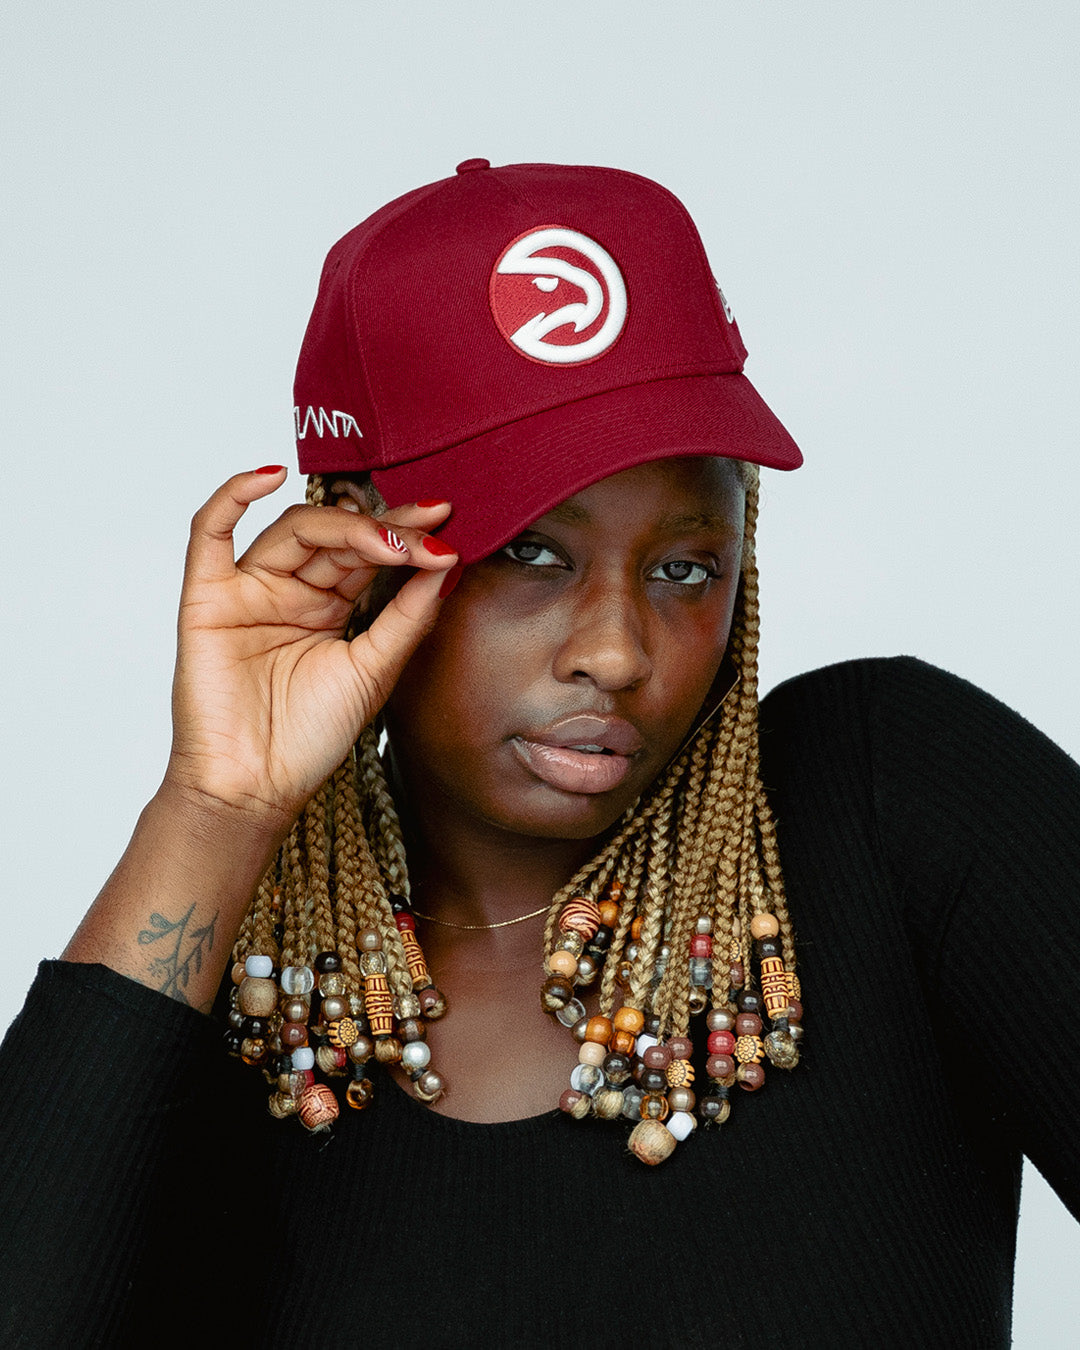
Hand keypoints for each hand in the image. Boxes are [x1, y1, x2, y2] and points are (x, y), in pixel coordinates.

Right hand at [164, 467, 457, 827]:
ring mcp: (247, 590)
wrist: (258, 786)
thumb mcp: (375, 670)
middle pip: (335, 535)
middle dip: (384, 529)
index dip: (406, 535)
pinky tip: (268, 475)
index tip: (449, 523)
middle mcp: (289, 590)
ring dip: (342, 526)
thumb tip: (446, 563)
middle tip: (428, 528)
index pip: (368, 553)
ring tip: (386, 539)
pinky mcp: (206, 598)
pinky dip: (233, 496)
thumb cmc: (310, 737)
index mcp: (329, 606)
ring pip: (292, 530)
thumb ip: (408, 616)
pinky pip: (209, 533)